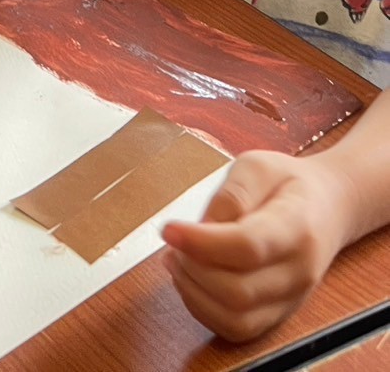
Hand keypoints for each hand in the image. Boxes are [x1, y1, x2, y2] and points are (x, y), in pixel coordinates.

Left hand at [162, 150, 354, 342]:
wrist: (327, 207)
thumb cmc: (287, 183)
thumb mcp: (258, 166)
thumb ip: (231, 194)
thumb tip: (201, 228)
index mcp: (297, 227)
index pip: (248, 246)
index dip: (201, 242)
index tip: (168, 228)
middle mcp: (298, 272)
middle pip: (238, 291)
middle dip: (193, 268)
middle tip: (174, 240)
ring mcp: (290, 299)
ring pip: (236, 319)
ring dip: (194, 292)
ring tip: (176, 258)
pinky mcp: (278, 314)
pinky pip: (237, 329)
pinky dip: (203, 309)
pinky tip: (189, 279)